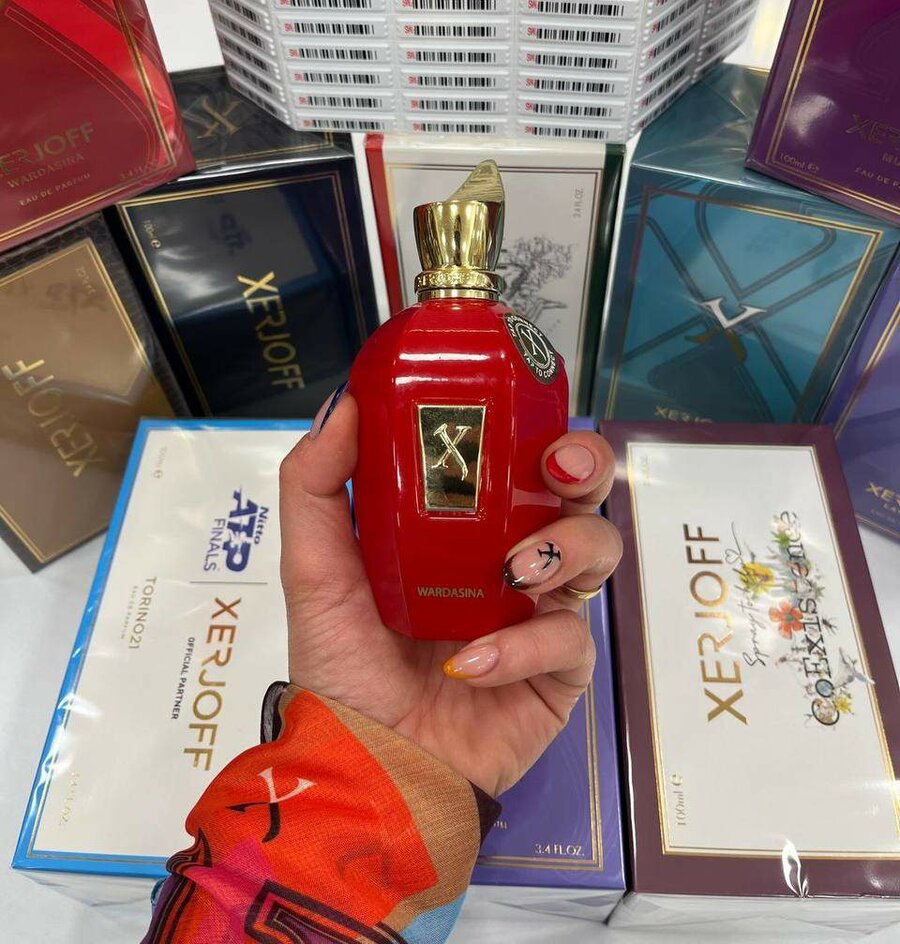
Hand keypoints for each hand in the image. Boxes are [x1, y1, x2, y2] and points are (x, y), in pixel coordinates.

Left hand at [279, 389, 622, 796]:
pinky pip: (569, 638)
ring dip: (565, 546)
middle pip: (579, 491)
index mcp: (462, 527)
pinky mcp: (560, 672)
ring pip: (597, 551)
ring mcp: (540, 613)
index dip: (533, 425)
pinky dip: (522, 644)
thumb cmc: (341, 666)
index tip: (522, 407)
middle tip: (559, 470)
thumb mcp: (315, 569)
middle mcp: (510, 559)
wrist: (364, 769)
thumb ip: (315, 484)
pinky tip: (470, 662)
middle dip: (585, 467)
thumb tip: (341, 402)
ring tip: (515, 571)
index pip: (517, 458)